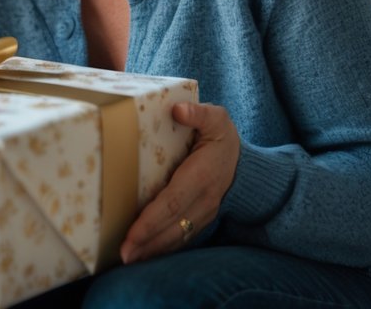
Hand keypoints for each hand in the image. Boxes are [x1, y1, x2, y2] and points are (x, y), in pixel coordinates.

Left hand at [120, 103, 238, 263]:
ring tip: (127, 260)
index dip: (151, 219)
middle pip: (172, 226)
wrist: (247, 166)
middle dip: (147, 241)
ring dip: (152, 250)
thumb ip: (198, 113)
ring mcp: (203, 213)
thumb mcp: (217, 119)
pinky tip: (144, 255)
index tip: (132, 233)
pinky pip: (181, 238)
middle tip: (123, 255)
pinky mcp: (200, 220)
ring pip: (176, 236)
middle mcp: (203, 200)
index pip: (173, 202)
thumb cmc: (223, 138)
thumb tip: (178, 110)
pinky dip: (162, 248)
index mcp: (201, 176)